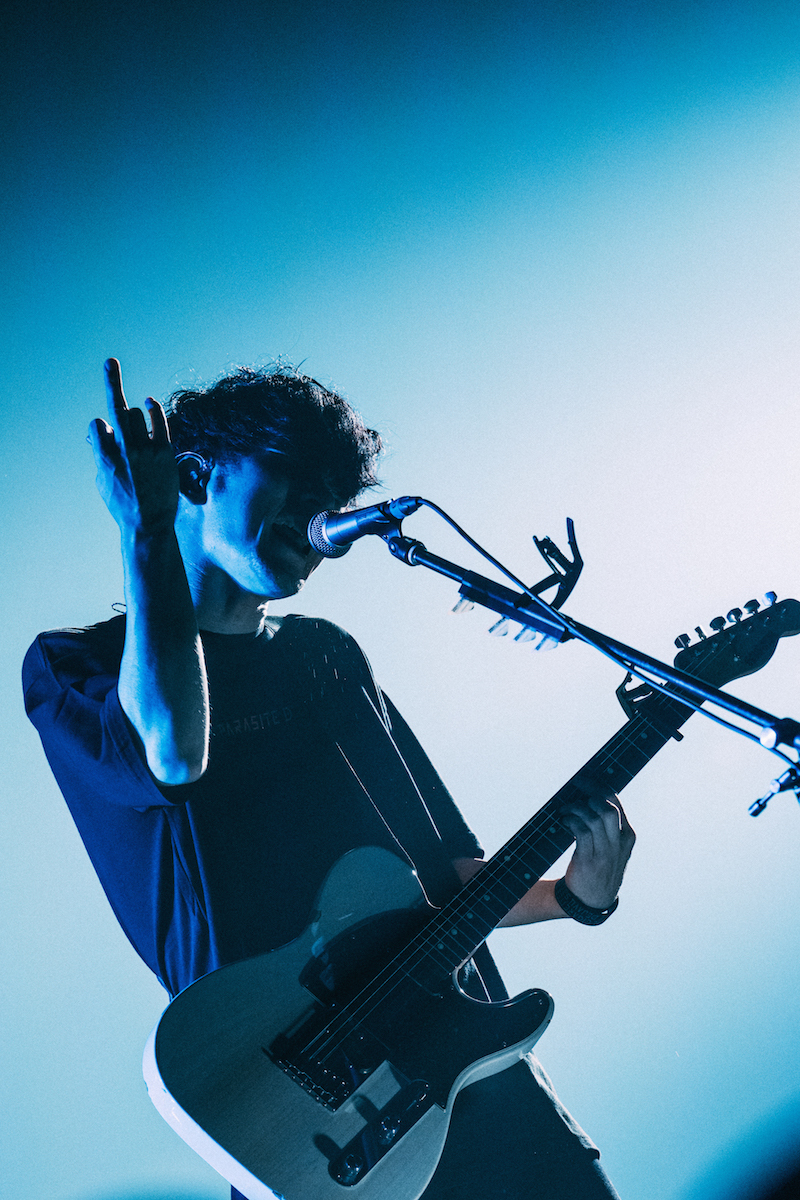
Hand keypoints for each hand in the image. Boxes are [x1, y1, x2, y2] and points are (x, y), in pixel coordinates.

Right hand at [88, 358, 178, 535]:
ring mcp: (146, 451)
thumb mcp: (101, 481)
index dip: (100, 428)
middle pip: (118, 409)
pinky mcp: (165, 453)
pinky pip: (160, 423)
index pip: (97, 425)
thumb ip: (99, 454)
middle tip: (109, 362)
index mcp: (104, 459)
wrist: (148, 524)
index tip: (103, 435)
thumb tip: (99, 430)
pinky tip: (151, 402)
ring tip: (136, 434)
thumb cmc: (122, 504)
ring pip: (138, 415)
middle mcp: (125, 451)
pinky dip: (155, 410)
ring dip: (135, 418)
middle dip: (112, 382)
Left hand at [559, 788, 634, 910]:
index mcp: (628, 836)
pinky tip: (564, 821)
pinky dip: (570, 821)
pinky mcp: (589, 860)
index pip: (616, 804)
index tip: (583, 780)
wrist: (594, 900)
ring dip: (575, 809)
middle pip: (606, 808)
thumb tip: (590, 796)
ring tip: (564, 809)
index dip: (598, 788)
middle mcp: (619, 843)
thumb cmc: (602, 867)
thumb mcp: (614, 848)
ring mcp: (605, 853)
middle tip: (573, 792)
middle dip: (587, 795)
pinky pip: (581, 831)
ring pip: (593, 818)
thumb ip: (609, 826)